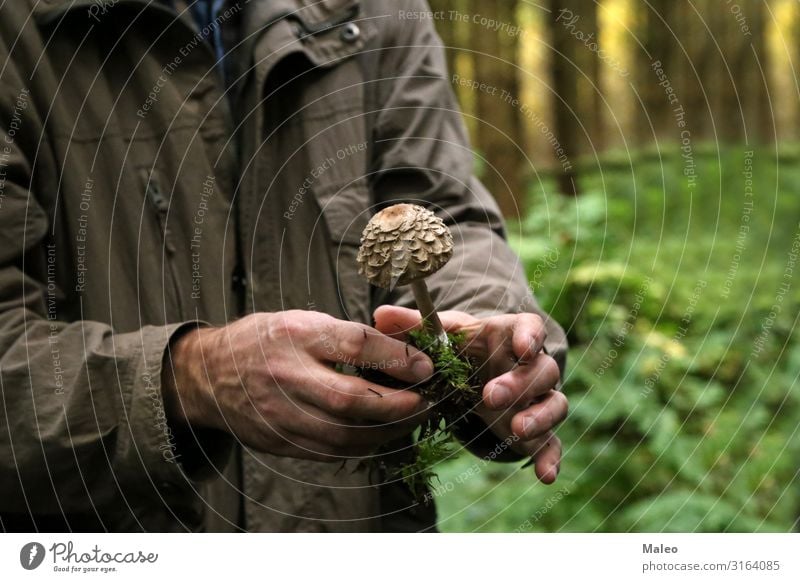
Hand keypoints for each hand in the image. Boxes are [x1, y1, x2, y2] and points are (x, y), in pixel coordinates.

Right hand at [163, 310, 433, 461]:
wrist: (209, 375)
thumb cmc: (265, 341)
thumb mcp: (302, 321)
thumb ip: (345, 336)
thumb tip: (400, 353)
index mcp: (296, 334)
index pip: (355, 345)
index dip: (396, 358)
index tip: (425, 367)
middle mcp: (286, 374)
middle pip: (351, 399)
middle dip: (398, 406)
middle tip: (427, 403)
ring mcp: (279, 413)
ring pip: (343, 434)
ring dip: (385, 432)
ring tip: (410, 422)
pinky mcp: (278, 441)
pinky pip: (328, 451)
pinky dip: (361, 446)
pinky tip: (380, 436)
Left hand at [374, 306, 566, 483]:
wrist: (472, 372)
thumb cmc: (459, 348)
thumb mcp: (439, 336)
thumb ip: (414, 326)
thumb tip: (381, 315)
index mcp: (508, 336)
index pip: (530, 327)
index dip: (530, 336)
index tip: (523, 347)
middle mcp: (530, 366)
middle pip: (542, 370)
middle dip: (521, 383)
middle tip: (491, 396)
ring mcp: (536, 399)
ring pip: (554, 404)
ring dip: (539, 417)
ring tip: (517, 430)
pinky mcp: (536, 429)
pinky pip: (551, 443)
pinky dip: (551, 458)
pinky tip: (546, 476)